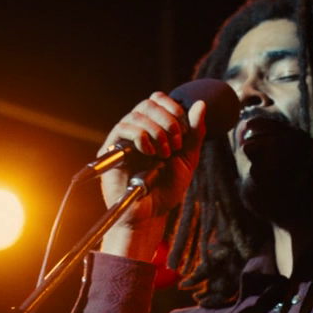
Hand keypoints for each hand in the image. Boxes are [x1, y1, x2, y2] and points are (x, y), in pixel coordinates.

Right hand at [97, 92, 206, 260]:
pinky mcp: (111, 148)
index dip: (174, 108)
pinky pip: (123, 127)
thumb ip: (195, 133)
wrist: (151, 213)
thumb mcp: (188, 159)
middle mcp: (137, 129)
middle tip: (176, 144)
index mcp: (155, 128)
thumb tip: (200, 104)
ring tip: (164, 153)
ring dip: (157, 130)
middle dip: (168, 119)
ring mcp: (123, 138)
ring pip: (137, 113)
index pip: (159, 100)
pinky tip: (150, 152)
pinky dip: (141, 136)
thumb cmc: (167, 189)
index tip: (184, 132)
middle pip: (148, 102)